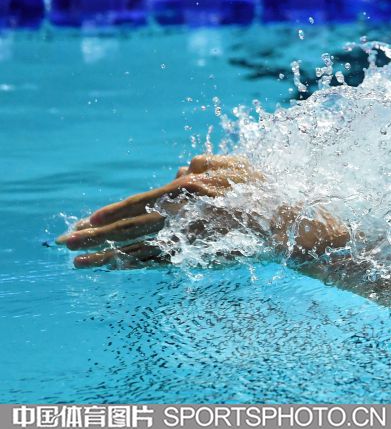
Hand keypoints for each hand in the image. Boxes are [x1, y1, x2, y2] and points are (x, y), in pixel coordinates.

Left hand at [56, 155, 260, 268]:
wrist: (286, 225)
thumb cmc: (262, 192)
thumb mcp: (234, 165)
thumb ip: (205, 162)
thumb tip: (179, 171)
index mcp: (188, 188)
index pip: (139, 202)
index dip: (110, 212)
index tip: (85, 220)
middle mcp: (182, 213)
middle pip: (128, 227)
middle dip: (92, 235)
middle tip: (64, 242)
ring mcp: (188, 238)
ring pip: (136, 248)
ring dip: (103, 255)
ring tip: (77, 262)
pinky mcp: (197, 257)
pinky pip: (157, 263)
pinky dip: (131, 266)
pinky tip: (114, 268)